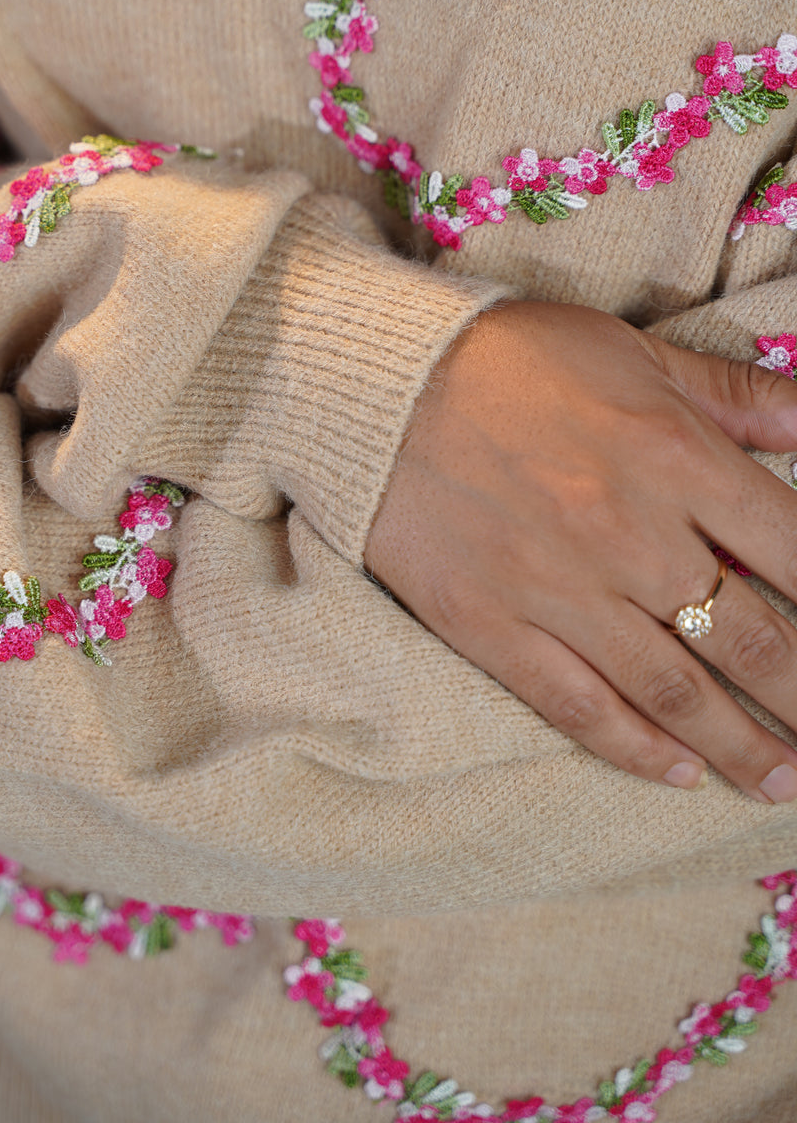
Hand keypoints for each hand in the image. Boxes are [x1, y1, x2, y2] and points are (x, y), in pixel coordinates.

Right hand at [365, 300, 796, 801]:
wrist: (374, 383)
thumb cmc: (508, 356)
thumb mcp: (631, 351)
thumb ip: (728, 393)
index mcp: (673, 458)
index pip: (791, 549)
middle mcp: (629, 536)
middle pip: (746, 638)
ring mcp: (560, 591)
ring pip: (672, 690)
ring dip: (737, 744)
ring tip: (778, 779)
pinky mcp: (494, 627)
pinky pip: (576, 704)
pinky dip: (634, 747)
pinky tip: (677, 772)